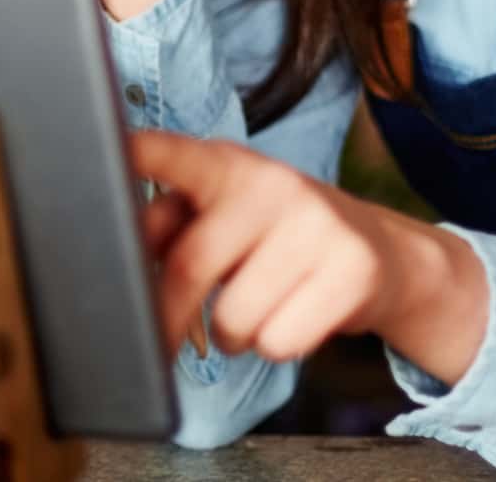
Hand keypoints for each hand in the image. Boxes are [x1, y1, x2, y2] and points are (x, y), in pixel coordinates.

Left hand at [130, 129, 469, 366]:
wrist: (383, 254)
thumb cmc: (277, 238)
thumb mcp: (224, 217)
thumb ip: (169, 226)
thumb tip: (124, 251)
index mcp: (228, 166)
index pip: (177, 156)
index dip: (143, 155)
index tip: (112, 148)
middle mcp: (273, 183)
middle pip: (190, 264)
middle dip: (167, 316)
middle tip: (164, 337)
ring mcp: (318, 224)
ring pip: (234, 318)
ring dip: (231, 335)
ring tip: (254, 310)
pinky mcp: (353, 270)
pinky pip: (278, 343)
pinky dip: (276, 346)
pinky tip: (293, 317)